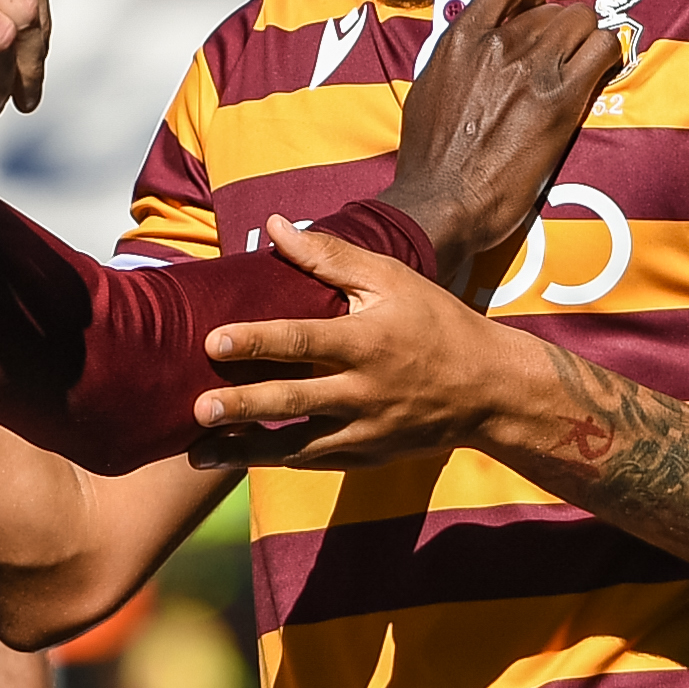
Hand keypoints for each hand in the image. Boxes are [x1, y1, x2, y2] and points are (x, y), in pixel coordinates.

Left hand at [187, 214, 562, 469]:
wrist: (491, 391)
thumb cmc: (435, 323)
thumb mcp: (392, 279)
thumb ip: (330, 257)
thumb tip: (273, 225)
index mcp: (366, 342)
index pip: (302, 341)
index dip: (256, 341)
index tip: (212, 342)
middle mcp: (363, 392)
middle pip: (294, 401)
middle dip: (244, 407)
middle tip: (198, 409)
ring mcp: (365, 431)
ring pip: (297, 447)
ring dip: (246, 452)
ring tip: (197, 456)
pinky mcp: (366, 456)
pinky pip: (312, 462)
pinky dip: (272, 462)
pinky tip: (231, 460)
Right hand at [375, 0, 617, 294]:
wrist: (441, 202)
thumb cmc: (429, 157)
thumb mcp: (429, 87)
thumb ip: (458, 57)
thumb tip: (478, 48)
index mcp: (461, 38)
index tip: (533, 11)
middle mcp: (499, 44)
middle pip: (554, 7)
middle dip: (560, 28)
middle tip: (557, 59)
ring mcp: (532, 69)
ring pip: (583, 22)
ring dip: (585, 42)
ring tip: (578, 69)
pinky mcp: (562, 100)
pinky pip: (604, 50)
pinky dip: (606, 56)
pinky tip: (596, 75)